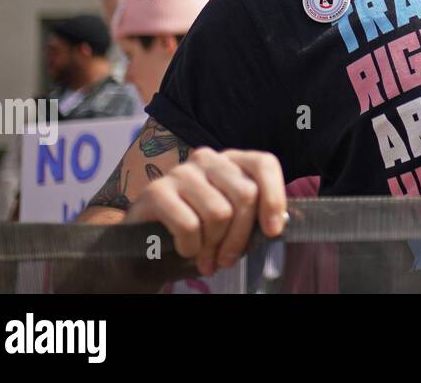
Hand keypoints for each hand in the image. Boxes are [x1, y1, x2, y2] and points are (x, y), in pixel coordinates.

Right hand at [126, 148, 286, 275]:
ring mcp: (180, 172)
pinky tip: (186, 251)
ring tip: (207, 260)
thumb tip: (277, 224)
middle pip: (245, 194)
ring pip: (219, 212)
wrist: (143, 250)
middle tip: (228, 261)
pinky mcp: (156, 191)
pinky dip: (191, 248)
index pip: (263, 164)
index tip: (273, 231)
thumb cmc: (196, 236)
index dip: (274, 197)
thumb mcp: (230, 227)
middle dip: (240, 236)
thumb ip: (253, 219)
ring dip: (214, 247)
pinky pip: (189, 225)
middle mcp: (207, 159)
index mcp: (231, 162)